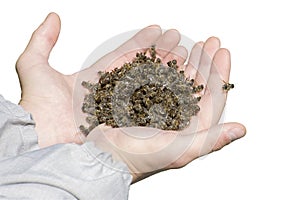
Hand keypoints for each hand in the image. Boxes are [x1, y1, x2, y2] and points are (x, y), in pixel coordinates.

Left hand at [16, 13, 183, 146]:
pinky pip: (156, 106)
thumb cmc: (40, 111)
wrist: (44, 143)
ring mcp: (125, 110)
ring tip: (189, 54)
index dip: (142, 42)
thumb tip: (53, 18)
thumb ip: (42, 40)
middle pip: (144, 70)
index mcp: (97, 80)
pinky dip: (172, 95)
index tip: (158, 29)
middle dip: (163, 54)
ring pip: (153, 86)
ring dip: (171, 71)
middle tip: (180, 40)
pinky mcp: (134, 124)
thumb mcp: (34, 68)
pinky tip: (185, 83)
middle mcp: (114, 95)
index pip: (125, 56)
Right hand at [84, 33, 245, 181]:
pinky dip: (161, 61)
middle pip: (196, 84)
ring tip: (191, 44)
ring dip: (186, 59)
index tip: (223, 52)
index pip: (211, 97)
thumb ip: (210, 139)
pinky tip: (167, 51)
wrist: (104, 154)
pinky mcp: (140, 96)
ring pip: (176, 77)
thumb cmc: (139, 157)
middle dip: (205, 61)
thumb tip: (241, 129)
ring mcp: (157, 104)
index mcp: (189, 127)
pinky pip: (154, 75)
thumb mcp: (179, 150)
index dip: (219, 74)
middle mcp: (175, 114)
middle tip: (210, 42)